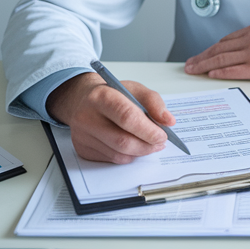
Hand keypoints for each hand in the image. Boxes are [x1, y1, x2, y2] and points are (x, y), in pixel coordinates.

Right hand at [46, 72, 175, 163]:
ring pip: (118, 154)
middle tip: (160, 142)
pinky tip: (131, 145)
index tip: (163, 135)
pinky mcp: (82, 149)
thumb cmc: (111, 94)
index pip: (127, 117)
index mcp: (101, 96)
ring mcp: (82, 135)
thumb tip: (168, 121)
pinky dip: (127, 156)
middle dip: (147, 145)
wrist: (81, 99)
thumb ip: (153, 102)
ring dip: (139, 152)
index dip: (148, 130)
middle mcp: (86, 117)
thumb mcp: (134, 89)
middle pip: (123, 141)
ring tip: (148, 143)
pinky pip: (112, 159)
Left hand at [184, 21, 249, 81]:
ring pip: (222, 59)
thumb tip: (245, 50)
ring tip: (193, 70)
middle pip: (219, 48)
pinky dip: (219, 72)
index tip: (203, 54)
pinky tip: (210, 74)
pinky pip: (233, 70)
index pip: (227, 39)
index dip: (212, 49)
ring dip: (204, 64)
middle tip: (189, 63)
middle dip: (202, 56)